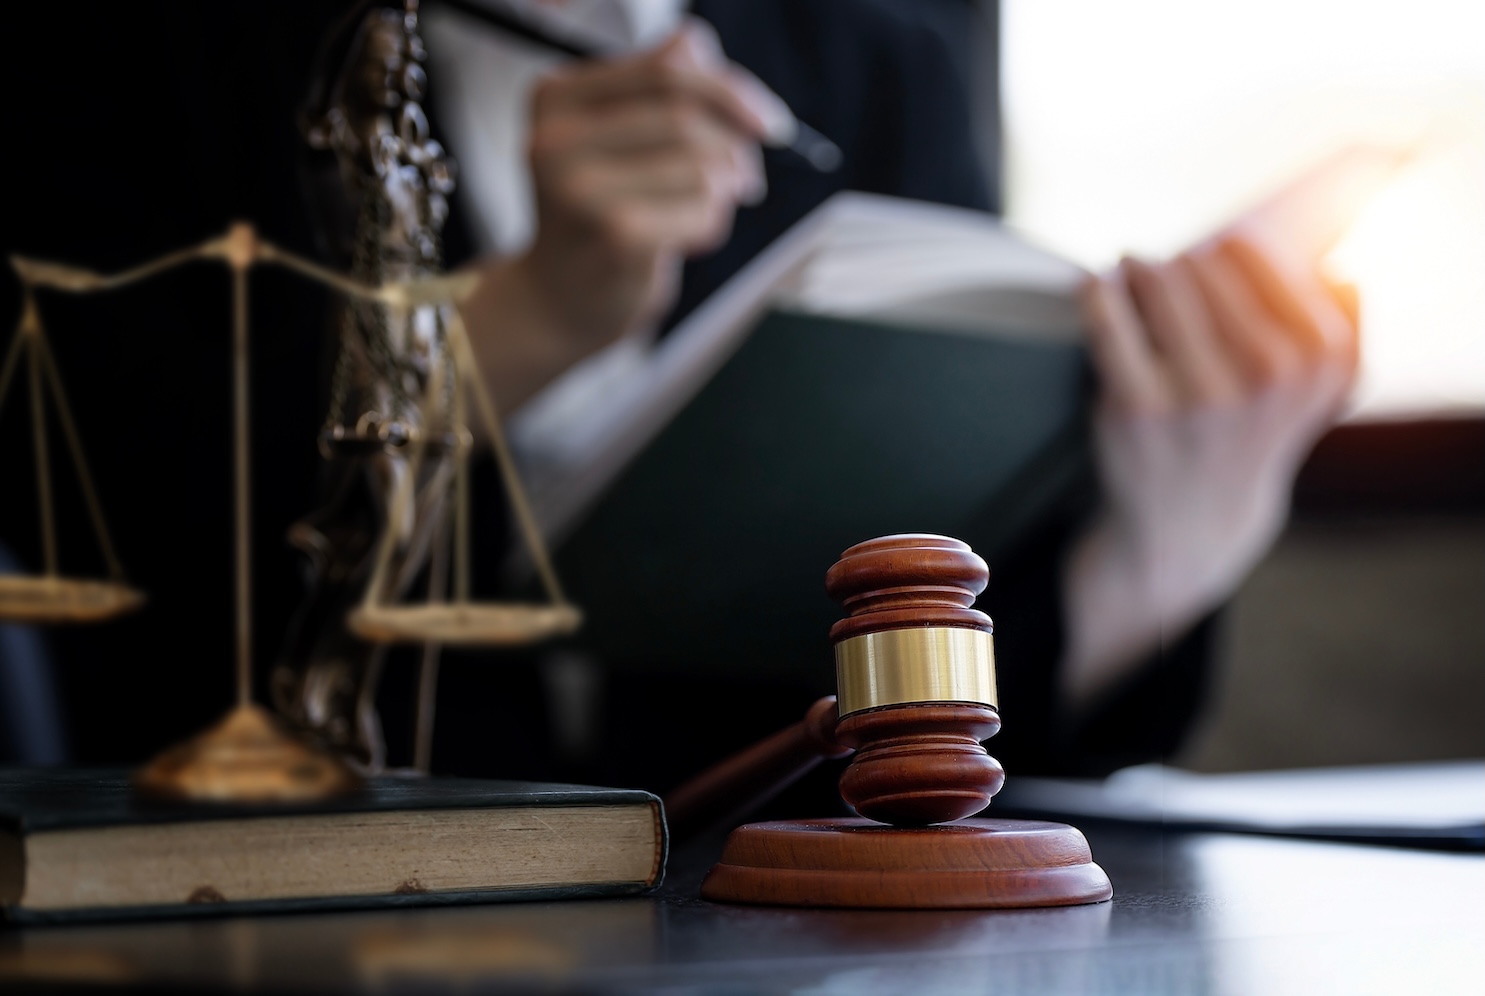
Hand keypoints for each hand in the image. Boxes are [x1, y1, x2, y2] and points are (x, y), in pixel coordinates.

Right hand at [520, 20, 776, 342]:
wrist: (560, 300)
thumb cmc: (600, 212)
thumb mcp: (617, 139)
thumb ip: (655, 87)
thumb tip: (696, 41)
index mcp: (555, 98)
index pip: (666, 68)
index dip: (730, 90)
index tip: (768, 122)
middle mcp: (556, 139)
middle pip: (686, 113)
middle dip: (736, 145)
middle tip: (748, 179)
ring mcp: (581, 189)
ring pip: (703, 165)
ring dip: (723, 192)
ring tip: (703, 212)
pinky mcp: (615, 236)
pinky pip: (705, 209)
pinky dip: (712, 224)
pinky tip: (688, 240)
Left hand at [1061, 230, 1357, 708]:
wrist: (1195, 520)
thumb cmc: (1251, 431)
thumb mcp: (1319, 388)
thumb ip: (1342, 324)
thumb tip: (1342, 270)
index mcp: (1319, 357)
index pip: (1256, 254)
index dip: (1226, 250)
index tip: (1214, 257)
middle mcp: (1268, 374)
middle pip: (1204, 263)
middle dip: (1182, 262)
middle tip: (1169, 271)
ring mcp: (1200, 393)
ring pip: (1159, 282)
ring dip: (1139, 268)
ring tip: (1132, 271)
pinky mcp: (1138, 408)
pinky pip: (1108, 320)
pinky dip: (1098, 292)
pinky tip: (1097, 286)